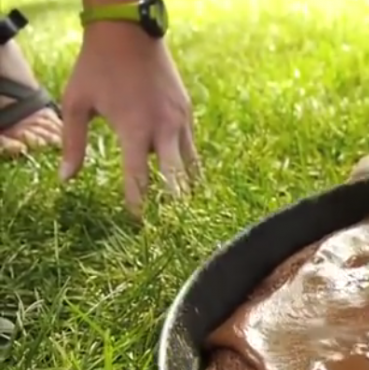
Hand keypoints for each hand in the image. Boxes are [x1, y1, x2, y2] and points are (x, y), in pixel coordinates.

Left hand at [60, 22, 196, 215]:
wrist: (129, 32)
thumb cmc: (96, 67)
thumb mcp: (76, 103)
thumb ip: (73, 143)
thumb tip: (66, 179)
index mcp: (135, 128)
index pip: (139, 176)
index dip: (139, 202)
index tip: (138, 223)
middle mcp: (163, 127)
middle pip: (177, 176)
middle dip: (176, 201)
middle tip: (176, 225)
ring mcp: (180, 119)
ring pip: (190, 161)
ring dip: (187, 183)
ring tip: (189, 207)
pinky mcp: (187, 110)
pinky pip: (190, 142)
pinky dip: (187, 159)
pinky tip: (184, 173)